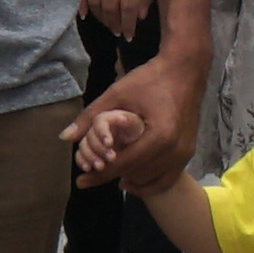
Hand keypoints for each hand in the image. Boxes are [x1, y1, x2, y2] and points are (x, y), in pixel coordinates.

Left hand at [63, 57, 198, 192]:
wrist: (185, 70)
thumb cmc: (151, 79)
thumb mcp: (117, 93)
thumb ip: (91, 117)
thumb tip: (65, 137)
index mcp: (159, 136)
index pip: (123, 164)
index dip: (99, 174)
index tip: (80, 181)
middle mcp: (175, 150)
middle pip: (136, 174)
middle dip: (113, 175)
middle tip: (93, 172)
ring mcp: (184, 153)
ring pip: (151, 180)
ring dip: (131, 179)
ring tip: (112, 173)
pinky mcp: (188, 153)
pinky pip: (167, 178)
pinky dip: (149, 183)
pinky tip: (131, 179)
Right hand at [82, 0, 155, 34]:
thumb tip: (140, 17)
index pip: (130, 5)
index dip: (128, 24)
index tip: (129, 37)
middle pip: (111, 5)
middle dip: (114, 22)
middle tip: (117, 32)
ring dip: (101, 16)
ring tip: (107, 25)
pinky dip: (81, 3)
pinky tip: (84, 15)